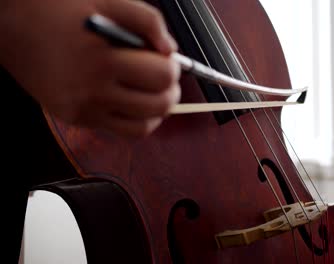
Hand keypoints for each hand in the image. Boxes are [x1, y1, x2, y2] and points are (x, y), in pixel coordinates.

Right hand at [0, 0, 180, 137]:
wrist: (11, 25)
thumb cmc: (58, 8)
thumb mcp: (107, 0)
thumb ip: (147, 20)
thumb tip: (170, 49)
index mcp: (103, 58)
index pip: (161, 76)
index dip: (173, 68)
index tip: (168, 60)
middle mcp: (92, 90)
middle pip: (157, 105)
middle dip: (171, 90)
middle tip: (165, 77)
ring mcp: (83, 109)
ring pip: (143, 127)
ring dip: (158, 110)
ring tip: (154, 93)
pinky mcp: (75, 118)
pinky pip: (121, 132)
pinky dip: (137, 121)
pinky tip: (135, 103)